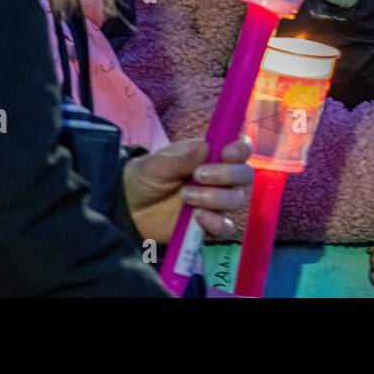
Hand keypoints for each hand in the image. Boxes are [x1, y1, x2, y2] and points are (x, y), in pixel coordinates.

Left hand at [122, 135, 252, 244]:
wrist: (129, 209)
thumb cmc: (145, 178)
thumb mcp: (157, 165)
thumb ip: (182, 158)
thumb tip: (206, 147)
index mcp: (210, 155)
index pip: (240, 148)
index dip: (241, 149)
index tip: (226, 153)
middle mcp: (220, 177)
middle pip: (244, 174)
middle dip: (226, 175)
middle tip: (198, 176)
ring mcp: (217, 202)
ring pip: (237, 200)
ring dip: (215, 198)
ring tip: (186, 196)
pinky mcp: (210, 226)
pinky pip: (227, 227)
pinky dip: (216, 223)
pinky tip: (197, 218)